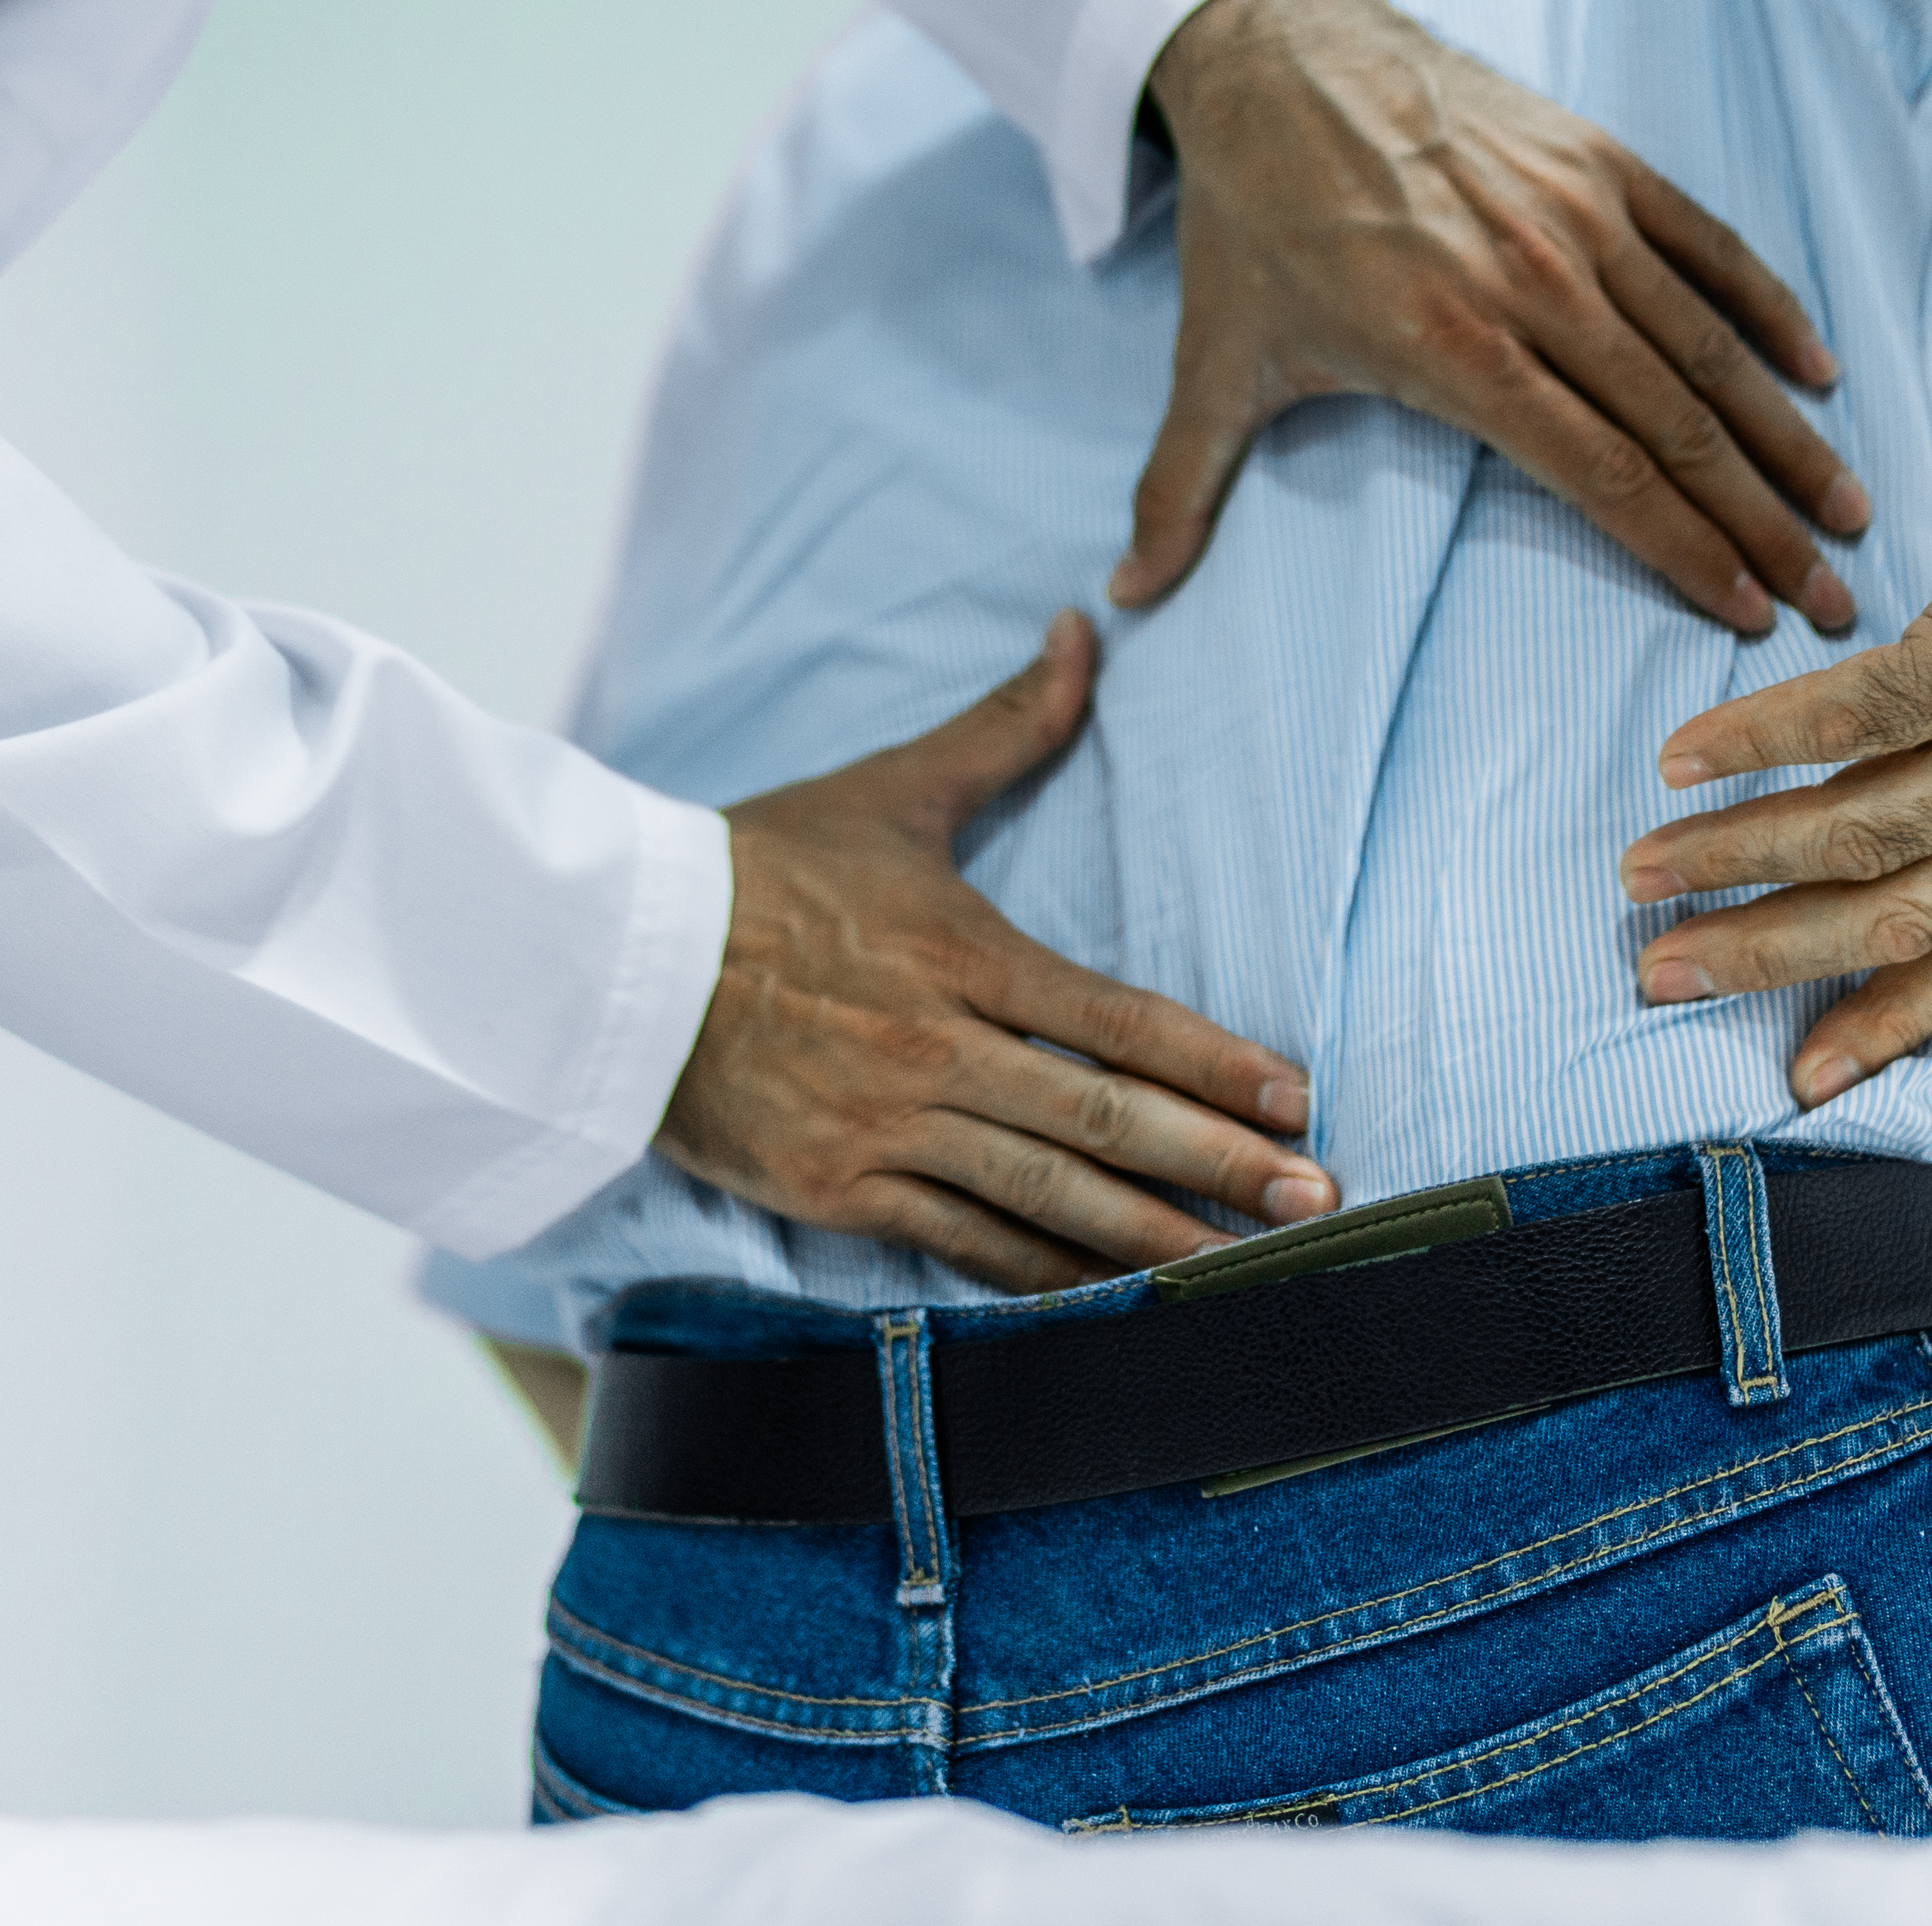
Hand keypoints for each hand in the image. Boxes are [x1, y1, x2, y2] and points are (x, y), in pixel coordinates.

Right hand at [655, 613, 1336, 1290]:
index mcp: (961, 953)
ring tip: (1243, 1275)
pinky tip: (1111, 1303)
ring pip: (1046, 1200)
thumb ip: (1002, 725)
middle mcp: (936, 1050)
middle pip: (1103, 1123)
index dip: (1213, 1065)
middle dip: (1218, 1170)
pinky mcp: (840, 1190)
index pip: (1115, 1020)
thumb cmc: (761, 867)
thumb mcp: (890, 790)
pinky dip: (1042, 1280)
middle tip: (1315, 1205)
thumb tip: (1084, 628)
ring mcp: (888, 1130)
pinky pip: (961, 1247)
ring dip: (1152, 1244)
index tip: (1297, 1099)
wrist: (616, 958)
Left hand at [1126, 0, 1868, 638]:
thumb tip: (1120, 598)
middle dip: (1764, 522)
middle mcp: (1532, 284)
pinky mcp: (1601, 161)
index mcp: (1451, 348)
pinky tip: (1819, 371)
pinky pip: (1707, 246)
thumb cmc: (1254, 220)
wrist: (1279, 52)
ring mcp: (1577, 216)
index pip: (1602, 472)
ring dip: (1788, 434)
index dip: (1684, 551)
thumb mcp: (1217, 360)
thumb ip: (1182, 486)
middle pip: (1679, 425)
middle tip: (1838, 594)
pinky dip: (1767, 310)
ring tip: (1848, 507)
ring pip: (1709, 346)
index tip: (1749, 616)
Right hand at [1613, 334, 1931, 1103]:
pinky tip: (1683, 755)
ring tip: (1645, 867)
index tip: (1800, 1076)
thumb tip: (1872, 817)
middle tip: (1661, 973)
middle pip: (1899, 909)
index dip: (1886, 1021)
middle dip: (1769, 953)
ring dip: (1738, 854)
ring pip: (1864, 824)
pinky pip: (1854, 714)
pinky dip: (1756, 739)